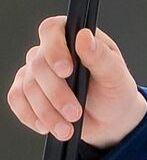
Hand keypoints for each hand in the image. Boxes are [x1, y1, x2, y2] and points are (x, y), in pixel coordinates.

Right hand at [7, 16, 146, 148]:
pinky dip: (30, 115)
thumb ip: (101, 57)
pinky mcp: (27, 91)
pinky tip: (46, 127)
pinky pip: (16, 99)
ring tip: (66, 129)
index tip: (66, 71)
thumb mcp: (116, 76)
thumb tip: (84, 36)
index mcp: (73, 38)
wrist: (111, 121)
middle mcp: (51, 51)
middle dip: (57, 94)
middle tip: (75, 113)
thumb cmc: (115, 93)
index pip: (52, 30)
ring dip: (47, 112)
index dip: (55, 49)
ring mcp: (36, 71)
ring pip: (28, 86)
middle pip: (39, 65)